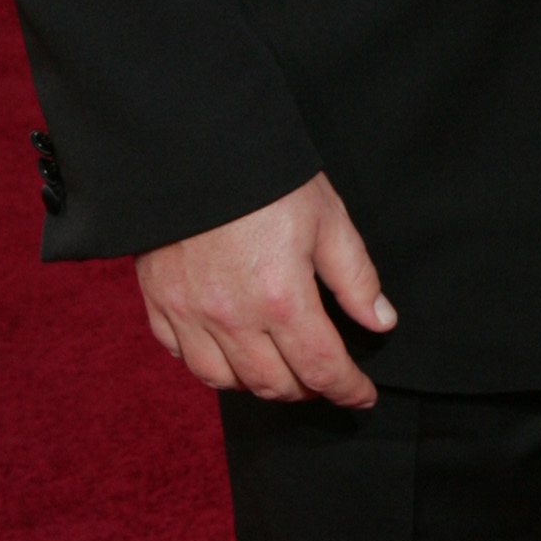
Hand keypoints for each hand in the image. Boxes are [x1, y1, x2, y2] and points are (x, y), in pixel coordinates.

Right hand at [134, 170, 396, 406]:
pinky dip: (212, 364)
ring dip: (260, 384)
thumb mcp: (327, 217)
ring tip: (281, 370)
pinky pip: (184, 358)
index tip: (362, 395)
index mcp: (282, 297)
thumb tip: (380, 321)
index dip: (347, 389)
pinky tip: (230, 350)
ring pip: (227, 381)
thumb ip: (355, 277)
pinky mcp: (159, 303)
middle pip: (274, 384)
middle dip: (307, 390)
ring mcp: (190, 314)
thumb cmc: (267, 177)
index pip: (321, 367)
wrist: (195, 145)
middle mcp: (233, 318)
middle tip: (324, 379)